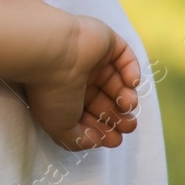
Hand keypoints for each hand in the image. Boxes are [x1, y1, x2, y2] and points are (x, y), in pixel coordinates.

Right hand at [24, 15, 140, 151]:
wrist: (52, 54)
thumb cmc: (52, 91)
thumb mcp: (61, 128)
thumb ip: (79, 141)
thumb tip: (96, 140)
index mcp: (66, 96)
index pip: (90, 115)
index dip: (104, 129)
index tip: (114, 140)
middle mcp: (80, 77)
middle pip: (107, 101)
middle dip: (119, 117)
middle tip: (128, 126)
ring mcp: (93, 59)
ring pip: (118, 82)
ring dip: (128, 97)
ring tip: (127, 104)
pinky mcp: (106, 42)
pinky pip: (125, 58)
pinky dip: (132, 72)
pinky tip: (131, 83)